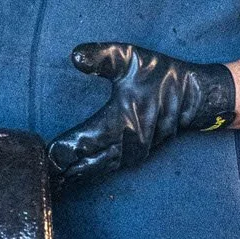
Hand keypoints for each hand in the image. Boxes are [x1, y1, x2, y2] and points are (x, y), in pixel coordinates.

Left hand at [47, 43, 234, 181]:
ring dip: (77, 175)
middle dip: (65, 169)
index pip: (83, 140)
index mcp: (120, 120)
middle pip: (88, 162)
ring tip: (55, 181)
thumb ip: (102, 57)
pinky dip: (92, 172)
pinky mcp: (137, 154)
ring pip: (99, 168)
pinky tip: (78, 176)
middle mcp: (125, 142)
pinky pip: (109, 168)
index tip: (45, 155)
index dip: (62, 150)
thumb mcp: (130, 58)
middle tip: (43, 176)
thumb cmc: (161, 74)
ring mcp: (133, 151)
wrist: (195, 96)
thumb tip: (75, 57)